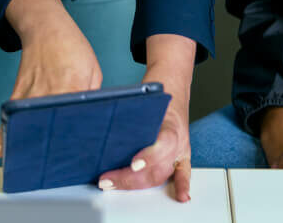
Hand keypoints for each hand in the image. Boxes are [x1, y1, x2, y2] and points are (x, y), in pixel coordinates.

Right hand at [0, 0, 102, 155]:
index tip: (76, 151)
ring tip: (24, 165)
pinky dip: (5, 129)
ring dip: (26, 142)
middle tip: (51, 166)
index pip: (75, 115)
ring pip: (27, 121)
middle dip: (51, 144)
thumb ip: (92, 94)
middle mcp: (51, 89)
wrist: (45, 26)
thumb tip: (92, 118)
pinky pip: (11, 113)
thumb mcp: (92, 68)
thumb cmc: (72, 45)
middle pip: (49, 123)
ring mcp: (32, 89)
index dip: (77, 134)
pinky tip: (2, 146)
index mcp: (74, 83)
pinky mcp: (18, 88)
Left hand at [98, 34, 195, 202]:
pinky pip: (182, 173)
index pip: (163, 143)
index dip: (149, 157)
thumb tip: (101, 123)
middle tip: (106, 179)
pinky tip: (178, 197)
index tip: (133, 164)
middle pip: (158, 166)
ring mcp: (181, 150)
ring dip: (137, 184)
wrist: (174, 84)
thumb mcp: (144, 96)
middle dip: (130, 177)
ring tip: (113, 184)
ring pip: (162, 174)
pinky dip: (180, 186)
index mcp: (170, 122)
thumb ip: (130, 112)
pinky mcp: (182, 156)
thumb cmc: (157, 90)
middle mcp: (178, 139)